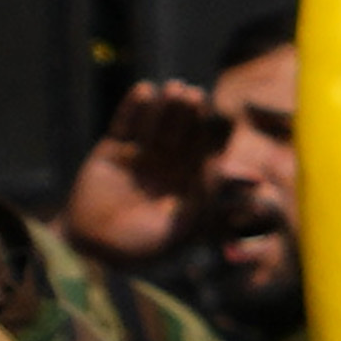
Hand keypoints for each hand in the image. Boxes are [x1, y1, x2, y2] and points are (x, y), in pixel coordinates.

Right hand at [55, 69, 225, 261]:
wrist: (91, 251)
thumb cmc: (142, 249)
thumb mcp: (183, 229)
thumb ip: (208, 202)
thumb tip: (249, 178)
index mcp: (190, 183)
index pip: (208, 151)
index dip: (214, 133)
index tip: (223, 115)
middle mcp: (168, 165)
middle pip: (184, 132)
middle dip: (191, 114)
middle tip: (197, 95)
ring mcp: (140, 156)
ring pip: (157, 124)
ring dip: (166, 106)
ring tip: (175, 89)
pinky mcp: (113, 150)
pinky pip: (124, 124)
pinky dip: (133, 108)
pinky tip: (144, 90)